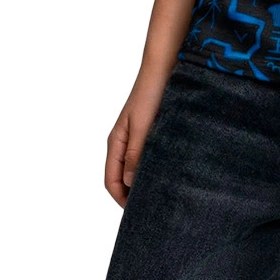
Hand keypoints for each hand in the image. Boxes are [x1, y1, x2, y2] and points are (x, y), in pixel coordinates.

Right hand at [104, 71, 168, 208]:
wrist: (164, 66)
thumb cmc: (151, 92)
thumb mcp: (142, 125)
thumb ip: (135, 153)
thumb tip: (131, 183)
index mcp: (116, 142)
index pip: (111, 181)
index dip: (121, 199)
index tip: (136, 214)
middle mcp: (124, 141)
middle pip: (122, 177)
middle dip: (132, 194)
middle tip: (151, 209)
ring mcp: (137, 136)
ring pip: (136, 167)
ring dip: (144, 180)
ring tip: (162, 193)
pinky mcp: (151, 130)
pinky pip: (148, 155)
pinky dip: (154, 166)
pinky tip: (169, 170)